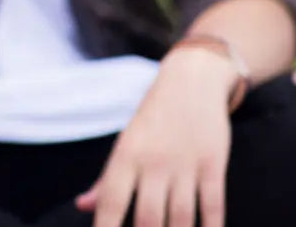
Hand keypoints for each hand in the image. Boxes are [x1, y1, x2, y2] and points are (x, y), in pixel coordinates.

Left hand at [76, 49, 237, 226]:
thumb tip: (82, 206)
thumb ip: (107, 179)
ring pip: (181, 217)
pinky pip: (213, 205)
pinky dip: (211, 226)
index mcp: (125, 157)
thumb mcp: (125, 144)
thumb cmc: (152, 121)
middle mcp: (152, 162)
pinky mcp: (213, 164)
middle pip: (148, 218)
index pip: (111, 201)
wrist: (189, 83)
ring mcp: (184, 164)